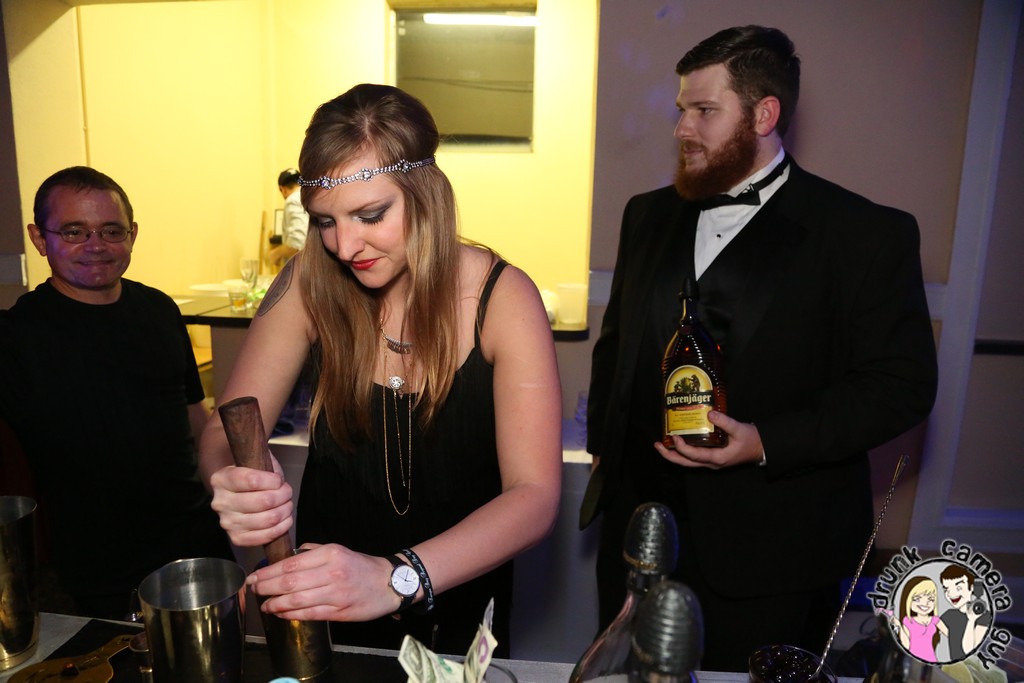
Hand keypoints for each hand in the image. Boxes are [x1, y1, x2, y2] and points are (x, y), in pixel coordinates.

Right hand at [209, 462, 293, 546]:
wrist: (235, 495)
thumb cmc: (250, 477)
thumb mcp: (255, 462)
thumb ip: (266, 466)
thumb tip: (279, 481)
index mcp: (221, 479)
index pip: (253, 481)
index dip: (273, 481)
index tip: (279, 480)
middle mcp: (221, 502)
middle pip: (264, 502)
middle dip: (284, 495)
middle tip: (287, 492)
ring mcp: (227, 522)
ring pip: (268, 519)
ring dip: (285, 511)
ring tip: (287, 504)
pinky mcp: (236, 538)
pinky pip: (266, 536)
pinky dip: (282, 527)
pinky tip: (285, 519)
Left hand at [247, 544, 400, 621]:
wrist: (390, 582)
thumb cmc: (362, 566)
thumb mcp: (339, 549)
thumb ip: (314, 551)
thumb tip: (290, 556)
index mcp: (330, 553)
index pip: (291, 563)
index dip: (269, 572)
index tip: (255, 576)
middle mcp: (332, 572)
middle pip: (290, 581)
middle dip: (267, 587)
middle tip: (253, 589)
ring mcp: (336, 593)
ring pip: (297, 600)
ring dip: (276, 604)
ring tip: (264, 605)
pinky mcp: (339, 611)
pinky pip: (309, 614)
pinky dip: (291, 614)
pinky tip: (281, 613)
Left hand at [654, 411, 763, 468]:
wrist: (760, 448)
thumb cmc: (751, 440)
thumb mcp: (739, 429)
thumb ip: (725, 422)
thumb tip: (709, 413)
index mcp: (717, 458)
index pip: (694, 456)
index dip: (682, 448)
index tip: (674, 437)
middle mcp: (711, 463)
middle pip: (686, 463)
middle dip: (670, 455)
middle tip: (657, 445)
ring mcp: (711, 461)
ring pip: (688, 462)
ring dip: (674, 454)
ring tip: (661, 445)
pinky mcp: (712, 457)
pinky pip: (694, 457)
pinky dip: (683, 451)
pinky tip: (677, 442)